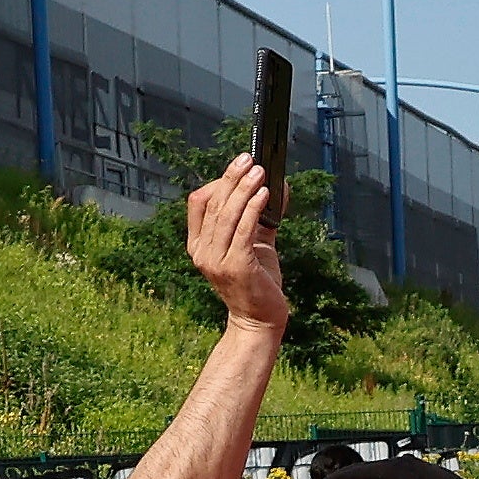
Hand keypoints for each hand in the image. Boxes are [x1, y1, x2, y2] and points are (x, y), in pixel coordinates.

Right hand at [181, 154, 290, 334]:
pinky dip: (253, 209)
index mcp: (199, 245)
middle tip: (249, 159)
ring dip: (244, 189)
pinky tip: (265, 195)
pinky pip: (242, 231)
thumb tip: (279, 184)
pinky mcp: (235, 267)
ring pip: (227, 214)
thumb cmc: (257, 281)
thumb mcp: (255, 244)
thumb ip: (260, 216)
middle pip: (214, 204)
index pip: (199, 203)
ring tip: (260, 172)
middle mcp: (202, 252)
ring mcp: (216, 261)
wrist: (260, 319)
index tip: (238, 166)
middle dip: (232, 178)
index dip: (218, 181)